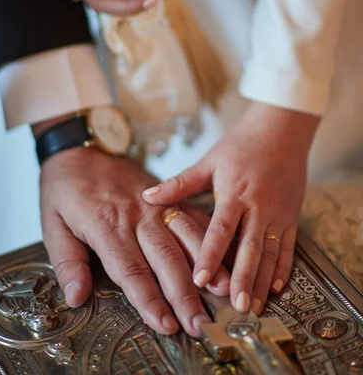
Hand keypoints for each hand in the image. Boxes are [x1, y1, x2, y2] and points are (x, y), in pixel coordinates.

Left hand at [39, 145, 230, 336]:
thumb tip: (77, 297)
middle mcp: (135, 215)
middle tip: (200, 323)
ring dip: (207, 265)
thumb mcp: (51, 224)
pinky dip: (209, 235)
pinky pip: (191, 215)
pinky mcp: (164, 195)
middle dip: (184, 295)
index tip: (166, 325)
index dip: (150, 301)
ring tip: (224, 291)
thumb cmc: (65, 188)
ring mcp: (154, 204)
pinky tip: (225, 251)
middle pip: (165, 259)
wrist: (81, 148)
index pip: (131, 271)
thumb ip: (67, 262)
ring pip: (186, 236)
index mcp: (105, 225)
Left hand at [143, 102, 319, 314]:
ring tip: (253, 308)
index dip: (210, 255)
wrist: (281, 130)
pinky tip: (276, 289)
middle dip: (243, 279)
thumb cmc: (241, 145)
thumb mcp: (209, 161)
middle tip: (235, 307)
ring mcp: (278, 213)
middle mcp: (258, 207)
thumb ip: (180, 183)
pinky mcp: (292, 216)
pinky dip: (283, 269)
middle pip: (250, 247)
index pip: (221, 229)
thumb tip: (147, 196)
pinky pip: (288, 247)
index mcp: (234, 193)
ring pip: (271, 253)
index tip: (199, 279)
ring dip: (262, 282)